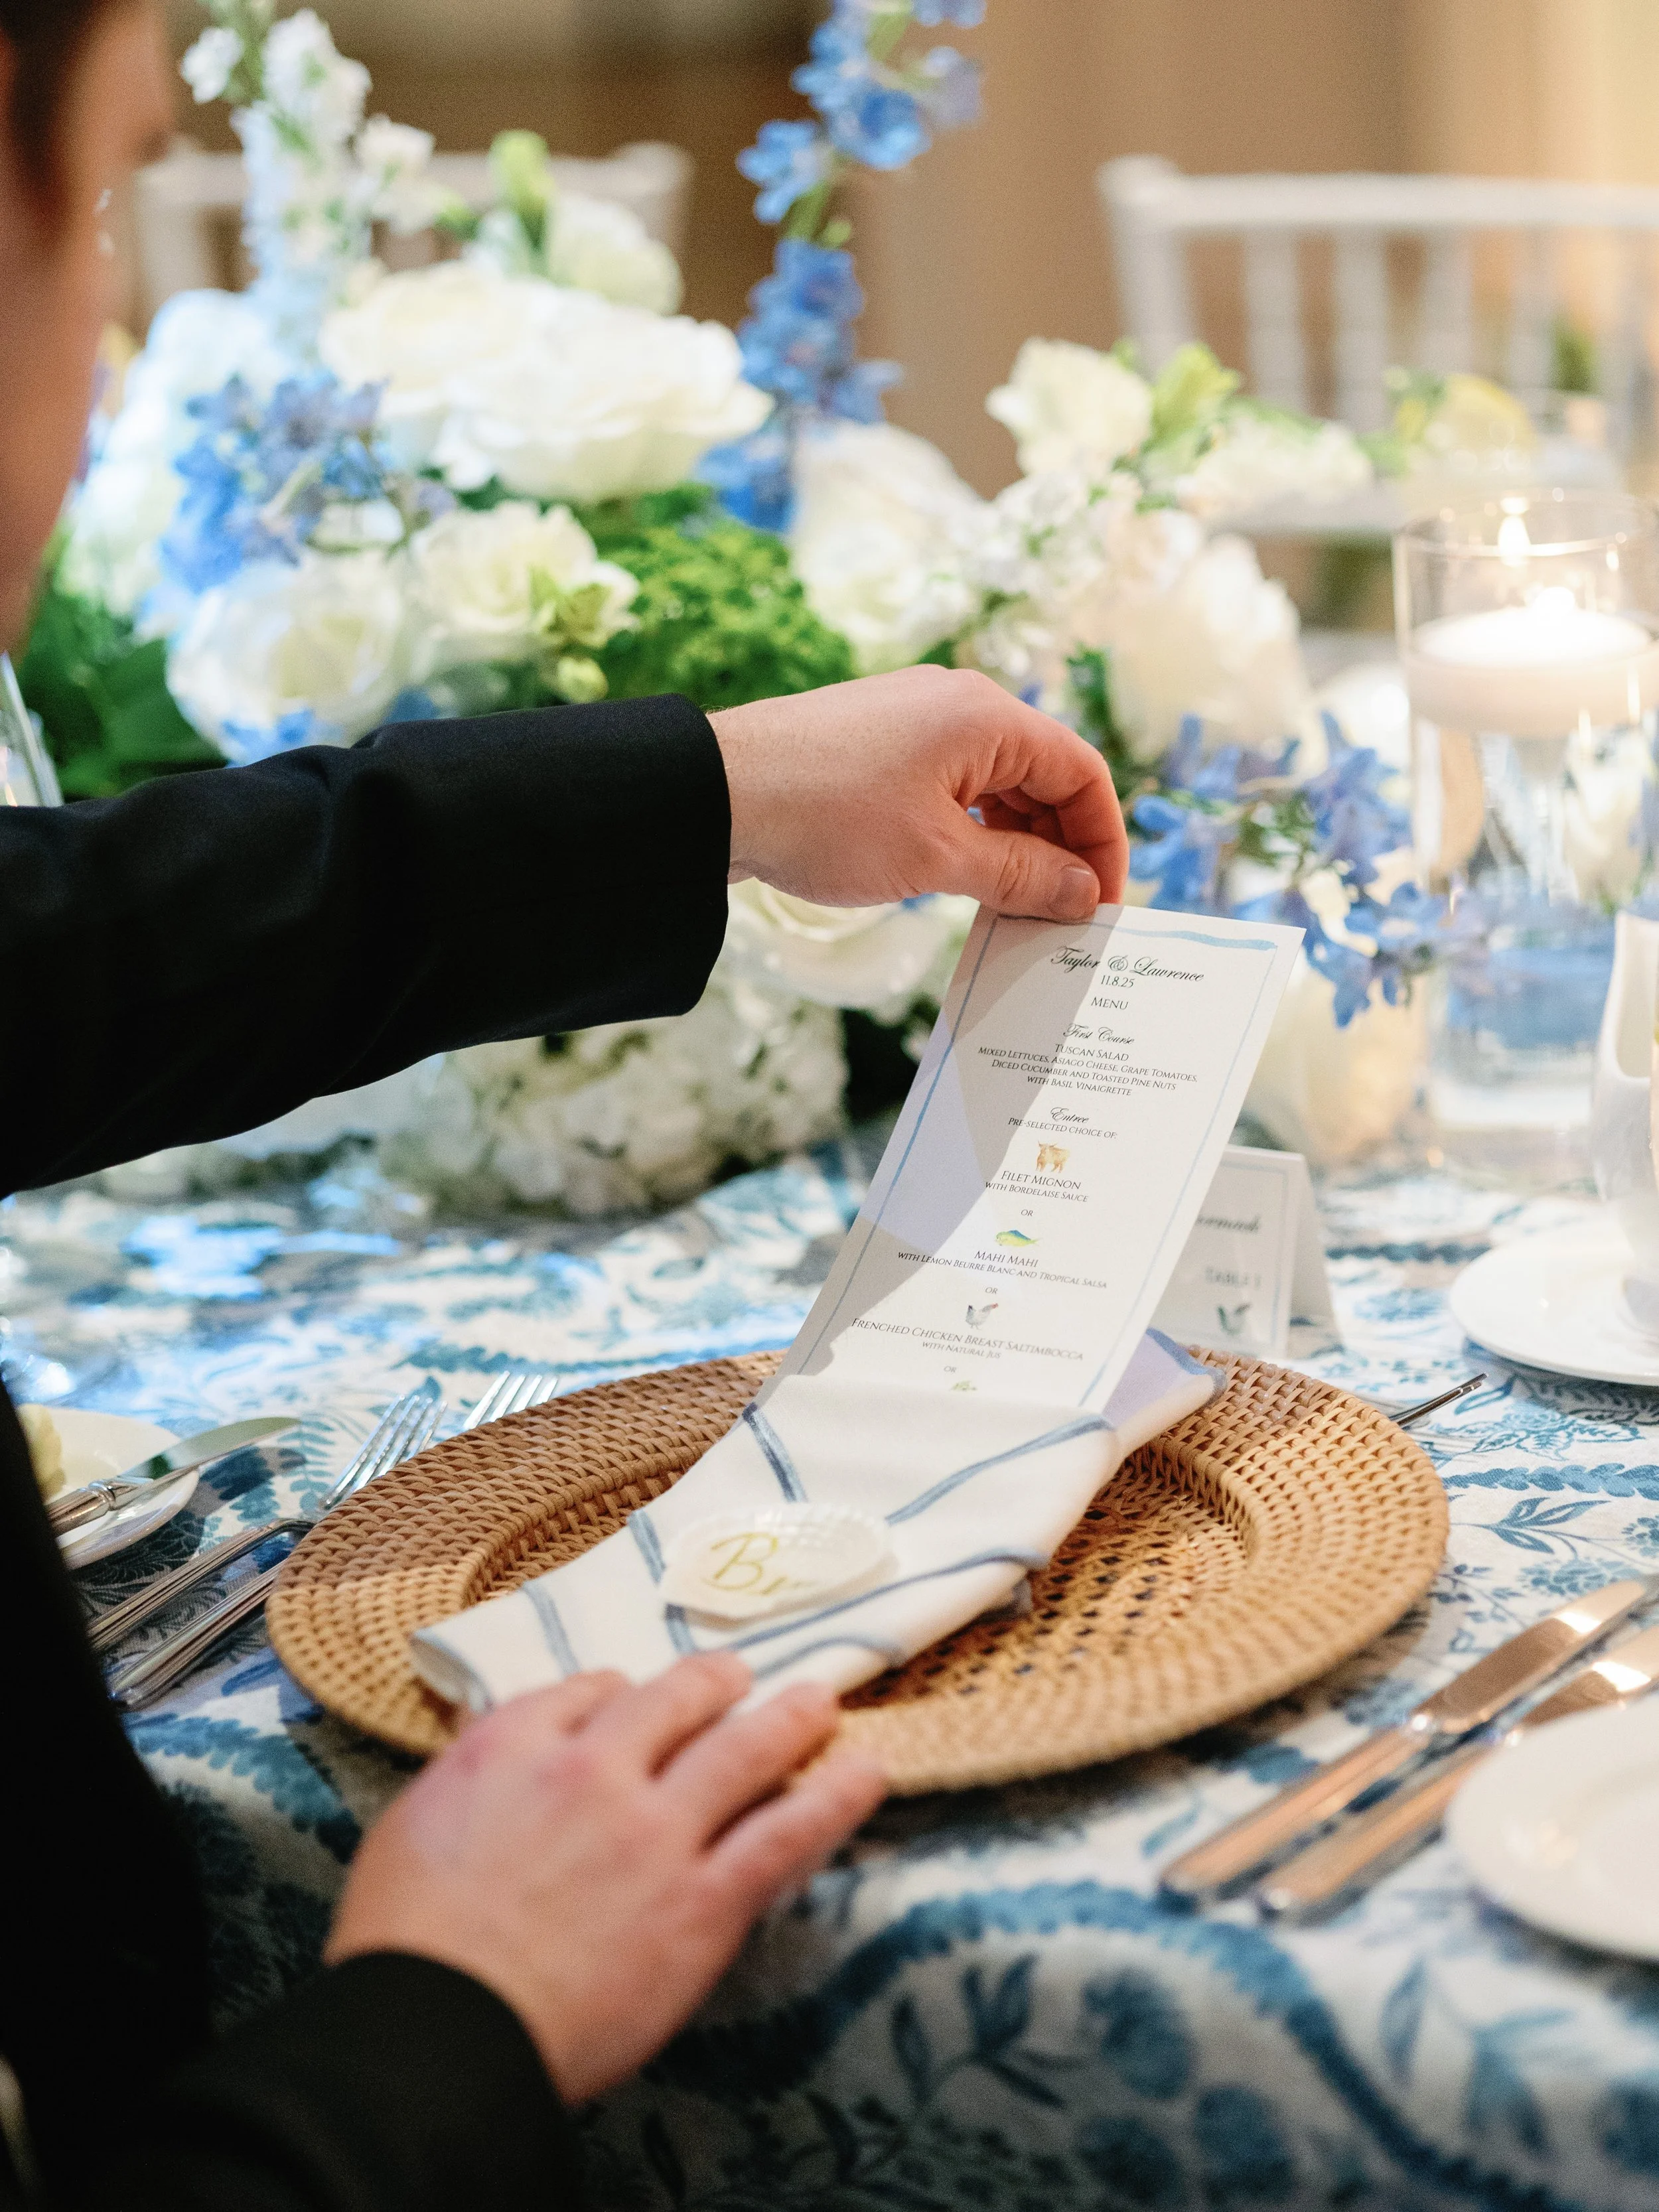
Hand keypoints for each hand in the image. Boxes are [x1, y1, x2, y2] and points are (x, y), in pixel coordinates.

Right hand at [326, 1654, 884, 2103]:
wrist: (442, 2029)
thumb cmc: (408, 1945)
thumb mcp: (416, 1822)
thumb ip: (476, 1772)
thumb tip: (505, 1747)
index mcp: (517, 1744)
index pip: (589, 1689)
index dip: (621, 1693)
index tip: (636, 1703)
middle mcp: (597, 1768)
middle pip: (678, 1698)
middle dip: (716, 1683)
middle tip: (742, 1678)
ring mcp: (658, 1830)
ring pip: (746, 1748)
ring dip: (791, 1718)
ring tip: (821, 1702)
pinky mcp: (704, 1899)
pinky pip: (785, 1832)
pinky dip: (835, 1798)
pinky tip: (867, 1773)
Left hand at [711, 666, 1127, 922]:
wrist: (716, 794)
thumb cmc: (826, 816)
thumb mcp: (937, 858)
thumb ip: (1020, 875)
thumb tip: (1081, 893)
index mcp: (988, 716)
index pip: (1082, 773)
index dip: (1102, 842)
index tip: (1100, 905)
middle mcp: (959, 705)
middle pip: (1044, 777)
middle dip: (1061, 848)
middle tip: (1058, 917)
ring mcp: (917, 721)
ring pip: (998, 786)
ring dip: (1016, 846)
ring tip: (1014, 908)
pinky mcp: (881, 744)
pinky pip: (954, 788)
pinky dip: (972, 833)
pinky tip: (965, 880)